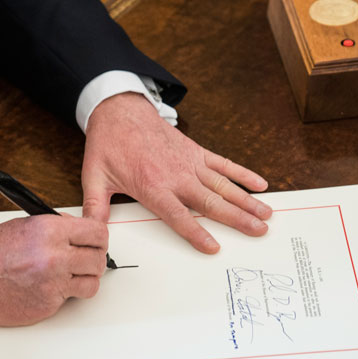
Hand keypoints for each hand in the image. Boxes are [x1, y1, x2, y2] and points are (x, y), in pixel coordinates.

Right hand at [0, 214, 107, 325]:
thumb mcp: (24, 225)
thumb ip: (56, 227)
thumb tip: (79, 232)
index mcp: (50, 231)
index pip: (97, 233)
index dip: (99, 238)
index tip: (96, 241)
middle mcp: (55, 256)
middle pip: (98, 259)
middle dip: (94, 259)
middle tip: (86, 259)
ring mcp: (53, 283)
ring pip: (92, 283)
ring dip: (85, 279)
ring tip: (72, 275)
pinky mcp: (48, 305)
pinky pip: (70, 299)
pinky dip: (64, 294)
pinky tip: (50, 287)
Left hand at [81, 92, 271, 253]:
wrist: (120, 111)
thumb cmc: (109, 145)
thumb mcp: (95, 177)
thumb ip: (95, 207)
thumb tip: (90, 232)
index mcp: (153, 186)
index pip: (178, 216)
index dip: (197, 233)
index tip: (214, 247)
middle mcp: (176, 176)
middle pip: (211, 203)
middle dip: (237, 219)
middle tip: (259, 231)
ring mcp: (190, 163)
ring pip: (224, 186)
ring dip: (246, 201)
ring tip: (266, 215)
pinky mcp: (196, 152)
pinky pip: (224, 164)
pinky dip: (242, 174)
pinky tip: (260, 185)